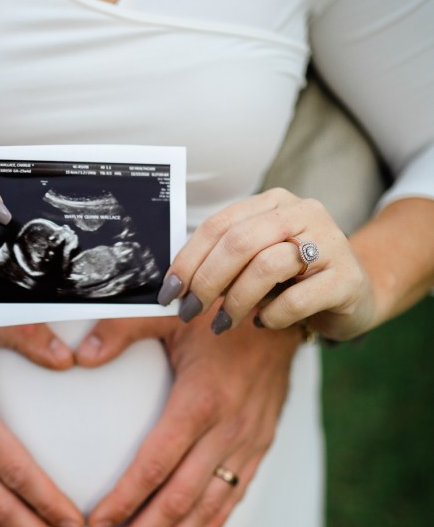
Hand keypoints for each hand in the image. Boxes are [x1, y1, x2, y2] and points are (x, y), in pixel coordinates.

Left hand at [76, 311, 300, 526]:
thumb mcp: (169, 307)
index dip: (124, 499)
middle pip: (180, 497)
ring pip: (210, 504)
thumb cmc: (220, 303)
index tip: (96, 522)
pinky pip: (237, 492)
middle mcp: (229, 427)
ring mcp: (250, 438)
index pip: (155, 464)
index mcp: (201, 399)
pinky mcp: (263, 441)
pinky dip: (213, 523)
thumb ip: (121, 329)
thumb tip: (79, 356)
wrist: (285, 303)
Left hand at [158, 188, 374, 341]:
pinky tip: (265, 322)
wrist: (357, 292)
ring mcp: (328, 243)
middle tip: (190, 313)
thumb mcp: (256, 262)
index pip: (219, 225)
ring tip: (223, 323)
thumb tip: (176, 287)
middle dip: (206, 282)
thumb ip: (223, 264)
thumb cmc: (295, 279)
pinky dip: (271, 317)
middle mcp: (303, 213)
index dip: (188, 260)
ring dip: (235, 302)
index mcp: (274, 203)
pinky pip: (297, 300)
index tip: (169, 293)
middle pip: (240, 243)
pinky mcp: (345, 278)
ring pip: (267, 267)